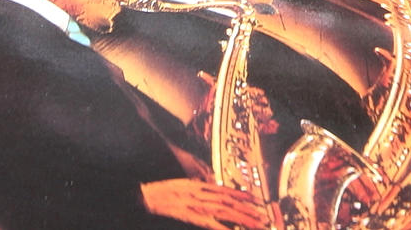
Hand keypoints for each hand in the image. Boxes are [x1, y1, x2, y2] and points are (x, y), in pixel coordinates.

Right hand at [140, 178, 273, 229]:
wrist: (147, 195)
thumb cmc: (163, 191)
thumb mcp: (184, 184)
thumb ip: (198, 187)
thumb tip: (210, 188)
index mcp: (200, 185)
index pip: (226, 190)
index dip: (242, 195)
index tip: (256, 200)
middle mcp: (202, 193)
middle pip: (229, 201)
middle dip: (247, 209)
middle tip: (262, 217)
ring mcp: (196, 204)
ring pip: (225, 210)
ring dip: (242, 218)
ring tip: (256, 224)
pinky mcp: (189, 214)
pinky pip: (209, 222)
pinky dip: (222, 227)